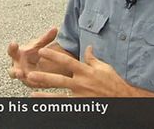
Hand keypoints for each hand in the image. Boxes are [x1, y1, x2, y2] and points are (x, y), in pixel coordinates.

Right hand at [7, 27, 57, 87]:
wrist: (36, 64)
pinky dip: (31, 83)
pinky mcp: (27, 82)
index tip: (14, 43)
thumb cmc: (33, 53)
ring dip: (21, 79)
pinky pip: (28, 83)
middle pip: (11, 70)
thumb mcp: (39, 45)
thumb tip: (55, 29)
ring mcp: (21, 75)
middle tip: (19, 71)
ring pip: (19, 79)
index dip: (12, 47)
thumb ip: (46, 38)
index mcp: (17, 55)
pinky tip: (38, 83)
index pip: (12, 50)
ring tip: (24, 77)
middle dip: (14, 71)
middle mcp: (17, 66)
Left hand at [27, 46, 153, 96]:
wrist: (123, 99)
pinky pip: (65, 107)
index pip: (67, 62)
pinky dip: (55, 106)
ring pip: (59, 96)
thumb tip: (88, 48)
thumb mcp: (104, 67)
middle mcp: (82, 84)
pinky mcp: (82, 106)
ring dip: (45, 95)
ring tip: (32, 93)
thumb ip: (93, 58)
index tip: (42, 51)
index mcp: (86, 71)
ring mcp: (81, 96)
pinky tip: (45, 106)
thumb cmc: (114, 82)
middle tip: (30, 74)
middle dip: (44, 77)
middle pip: (59, 79)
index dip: (54, 56)